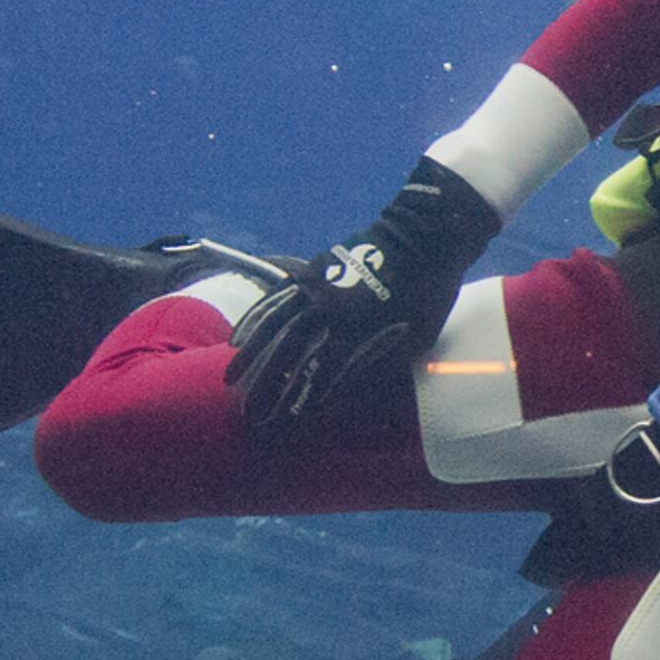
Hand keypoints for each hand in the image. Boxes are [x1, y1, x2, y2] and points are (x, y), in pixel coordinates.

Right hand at [227, 160, 502, 439]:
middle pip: (287, 354)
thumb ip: (378, 364)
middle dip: (263, 386)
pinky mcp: (311, 270)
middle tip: (245, 412)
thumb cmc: (429, 293)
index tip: (278, 424)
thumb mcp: (415, 339)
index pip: (318, 375)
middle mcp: (328, 311)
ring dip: (250, 355)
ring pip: (273, 325)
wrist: (426, 234)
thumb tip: (346, 389)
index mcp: (356, 331)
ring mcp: (316, 287)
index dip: (297, 401)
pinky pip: (276, 297)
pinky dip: (255, 318)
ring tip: (230, 377)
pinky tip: (241, 335)